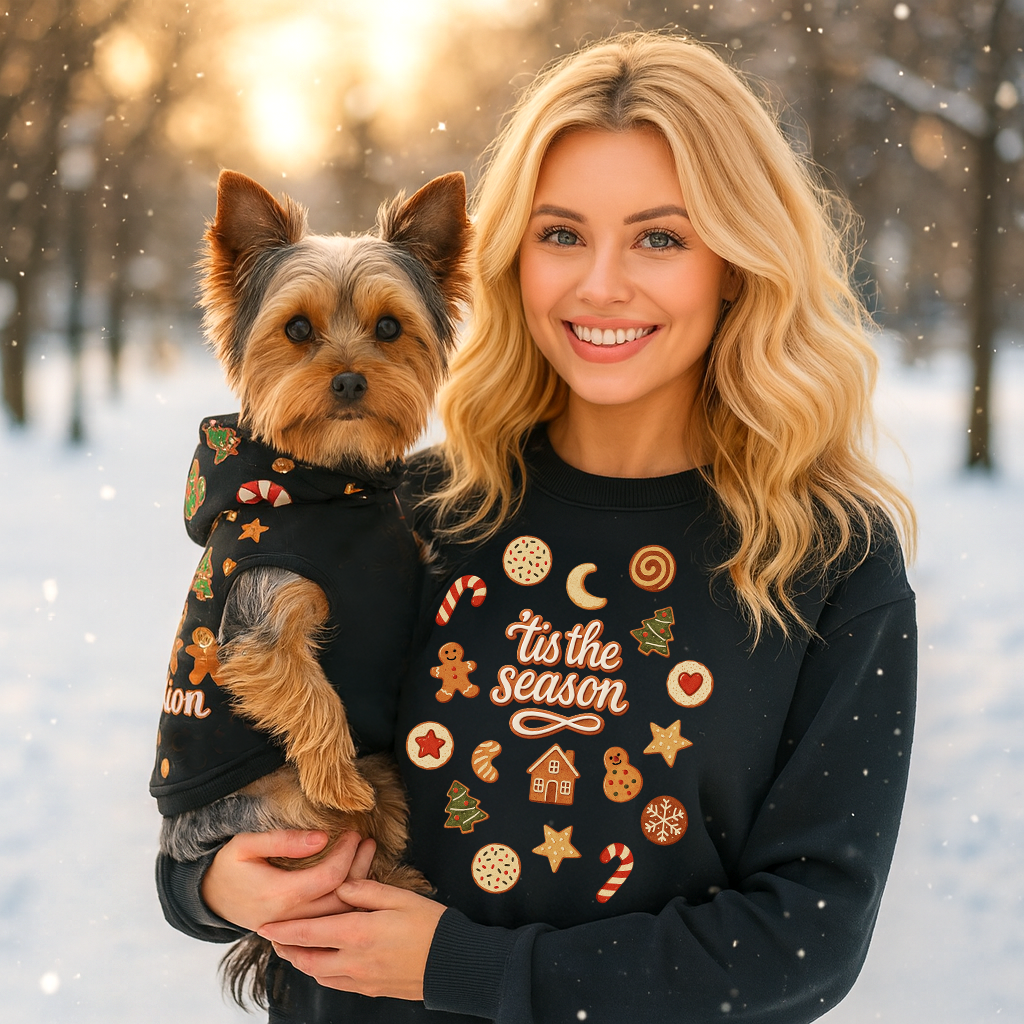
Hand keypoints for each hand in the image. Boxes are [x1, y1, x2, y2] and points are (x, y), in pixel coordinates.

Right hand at [202, 829, 375, 931]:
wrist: (210, 898)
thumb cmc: (228, 866)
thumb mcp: (246, 845)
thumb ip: (282, 840)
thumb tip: (322, 838)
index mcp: (279, 895)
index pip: (328, 877)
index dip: (347, 854)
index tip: (354, 833)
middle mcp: (290, 917)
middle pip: (341, 899)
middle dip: (360, 867)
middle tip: (368, 842)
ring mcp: (294, 928)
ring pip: (339, 914)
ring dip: (358, 886)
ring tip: (366, 855)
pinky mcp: (296, 931)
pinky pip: (330, 921)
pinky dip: (347, 901)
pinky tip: (354, 878)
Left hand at [257, 879, 445, 1000]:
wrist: (453, 963)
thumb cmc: (430, 925)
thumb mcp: (400, 897)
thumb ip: (366, 890)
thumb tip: (341, 886)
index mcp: (358, 933)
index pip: (309, 932)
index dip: (284, 929)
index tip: (264, 925)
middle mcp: (354, 960)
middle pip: (307, 959)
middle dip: (286, 949)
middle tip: (272, 938)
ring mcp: (362, 979)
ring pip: (319, 975)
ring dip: (302, 962)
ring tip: (293, 949)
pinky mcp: (372, 989)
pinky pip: (337, 983)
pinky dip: (322, 973)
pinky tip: (324, 963)